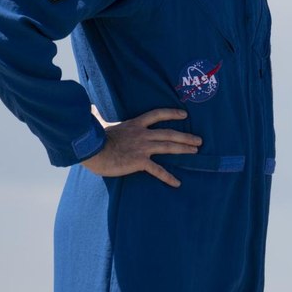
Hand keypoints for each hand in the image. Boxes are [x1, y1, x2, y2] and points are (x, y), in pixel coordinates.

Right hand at [81, 107, 201, 187]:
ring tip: (196, 151)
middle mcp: (142, 134)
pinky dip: (168, 177)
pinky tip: (177, 183)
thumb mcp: (102, 124)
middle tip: (199, 140)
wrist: (91, 150)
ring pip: (169, 147)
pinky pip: (158, 170)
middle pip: (170, 133)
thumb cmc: (94, 139)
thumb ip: (103, 118)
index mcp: (135, 124)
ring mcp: (143, 147)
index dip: (172, 113)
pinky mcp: (139, 161)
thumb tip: (91, 108)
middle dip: (186, 137)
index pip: (157, 114)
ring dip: (184, 149)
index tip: (184, 114)